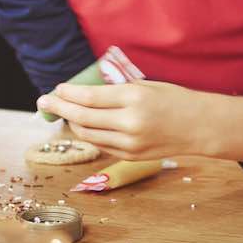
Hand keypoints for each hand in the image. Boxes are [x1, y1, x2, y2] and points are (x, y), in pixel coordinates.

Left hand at [37, 80, 210, 159]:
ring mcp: (130, 143)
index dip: (67, 94)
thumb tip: (80, 93)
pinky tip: (84, 124)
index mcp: (134, 98)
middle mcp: (130, 123)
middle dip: (59, 109)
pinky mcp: (130, 156)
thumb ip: (114, 91)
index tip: (55, 89)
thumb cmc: (172, 99)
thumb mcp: (144, 85)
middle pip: (82, 118)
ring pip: (87, 134)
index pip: (89, 98)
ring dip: (71, 123)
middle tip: (43, 101)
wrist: (199, 127)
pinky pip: (100, 145)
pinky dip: (89, 134)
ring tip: (63, 112)